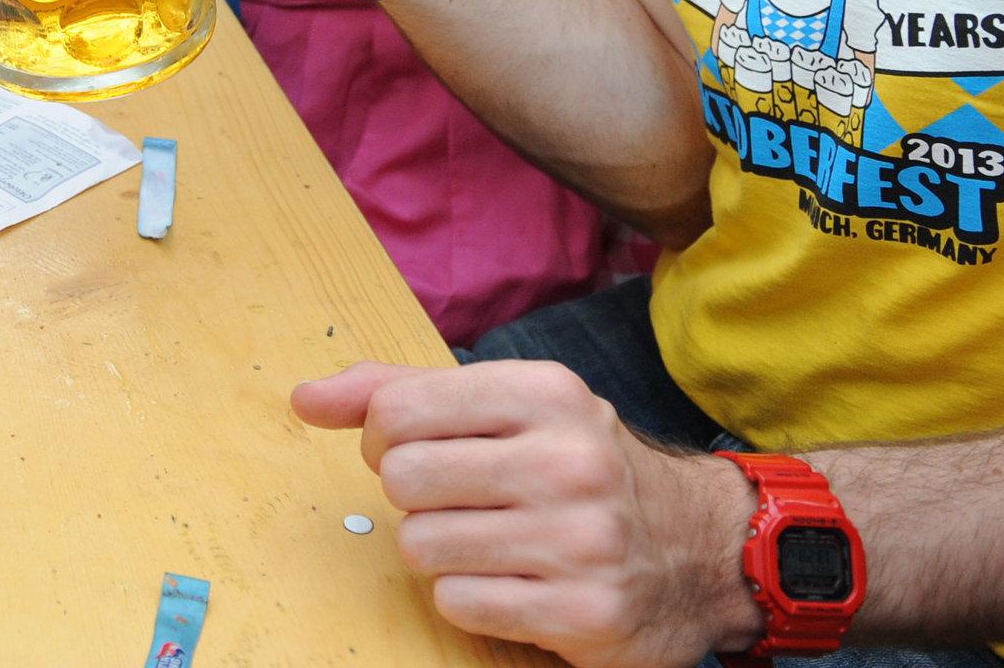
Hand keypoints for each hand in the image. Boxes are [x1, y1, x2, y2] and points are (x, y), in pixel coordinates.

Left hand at [291, 361, 763, 666]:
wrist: (700, 549)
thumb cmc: (574, 467)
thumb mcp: (502, 405)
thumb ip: (399, 391)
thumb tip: (304, 398)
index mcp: (546, 393)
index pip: (398, 408)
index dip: (384, 437)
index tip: (414, 448)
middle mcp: (569, 461)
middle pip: (402, 480)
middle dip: (413, 497)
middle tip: (456, 500)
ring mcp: (582, 541)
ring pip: (421, 547)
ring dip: (439, 550)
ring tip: (489, 540)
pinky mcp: (586, 613)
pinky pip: (458, 603)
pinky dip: (469, 597)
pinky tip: (514, 581)